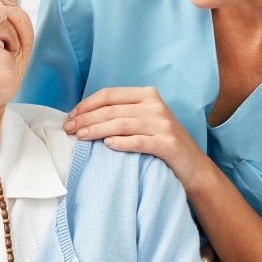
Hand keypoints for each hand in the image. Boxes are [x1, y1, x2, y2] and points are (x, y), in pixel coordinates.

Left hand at [65, 87, 207, 190]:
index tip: (70, 116)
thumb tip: (84, 117)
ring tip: (80, 137)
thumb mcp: (144, 121)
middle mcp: (156, 106)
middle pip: (112, 110)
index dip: (87, 105)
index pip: (110, 95)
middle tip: (68, 129)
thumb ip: (122, 114)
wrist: (193, 166)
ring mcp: (163, 125)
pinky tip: (107, 145)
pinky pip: (139, 141)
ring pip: (121, 124)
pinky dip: (121, 143)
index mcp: (147, 95)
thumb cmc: (161, 143)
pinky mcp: (168, 144)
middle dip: (86, 119)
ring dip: (97, 130)